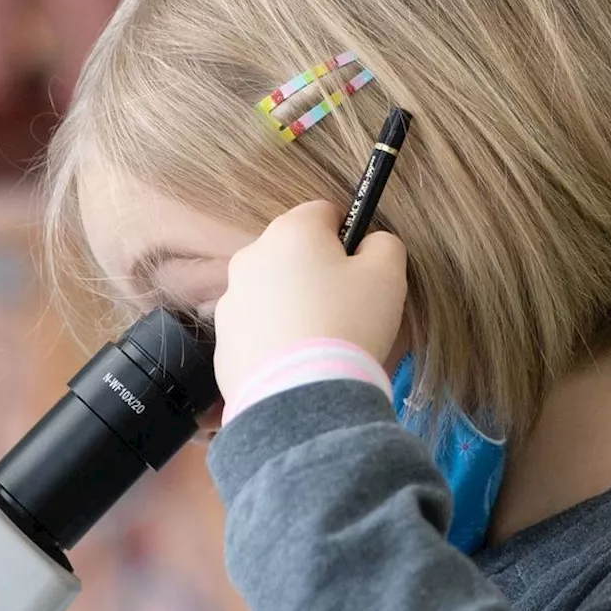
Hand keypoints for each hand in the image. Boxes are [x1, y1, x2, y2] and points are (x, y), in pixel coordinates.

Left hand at [213, 201, 407, 413]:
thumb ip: (384, 244)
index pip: (324, 213)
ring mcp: (231, 301)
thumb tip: (370, 243)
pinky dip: (275, 340)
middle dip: (317, 273)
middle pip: (294, 253)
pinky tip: (297, 364)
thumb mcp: (388, 275)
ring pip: (272, 292)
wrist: (302, 396)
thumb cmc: (349, 324)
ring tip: (319, 343)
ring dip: (293, 306)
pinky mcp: (223, 342)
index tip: (360, 271)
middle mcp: (251, 257)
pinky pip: (257, 330)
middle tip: (344, 310)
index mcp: (291, 232)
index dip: (348, 239)